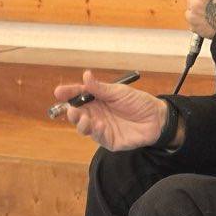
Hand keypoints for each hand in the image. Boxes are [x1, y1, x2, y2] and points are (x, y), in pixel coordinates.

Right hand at [52, 72, 167, 151]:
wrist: (156, 118)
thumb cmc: (138, 102)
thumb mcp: (119, 92)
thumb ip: (101, 88)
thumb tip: (85, 75)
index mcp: (97, 99)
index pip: (78, 95)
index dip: (68, 93)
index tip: (58, 92)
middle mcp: (96, 113)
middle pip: (77, 113)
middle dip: (72, 112)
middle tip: (71, 109)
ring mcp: (101, 127)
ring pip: (84, 127)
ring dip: (81, 123)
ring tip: (85, 119)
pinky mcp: (109, 140)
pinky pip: (98, 137)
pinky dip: (97, 131)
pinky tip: (102, 125)